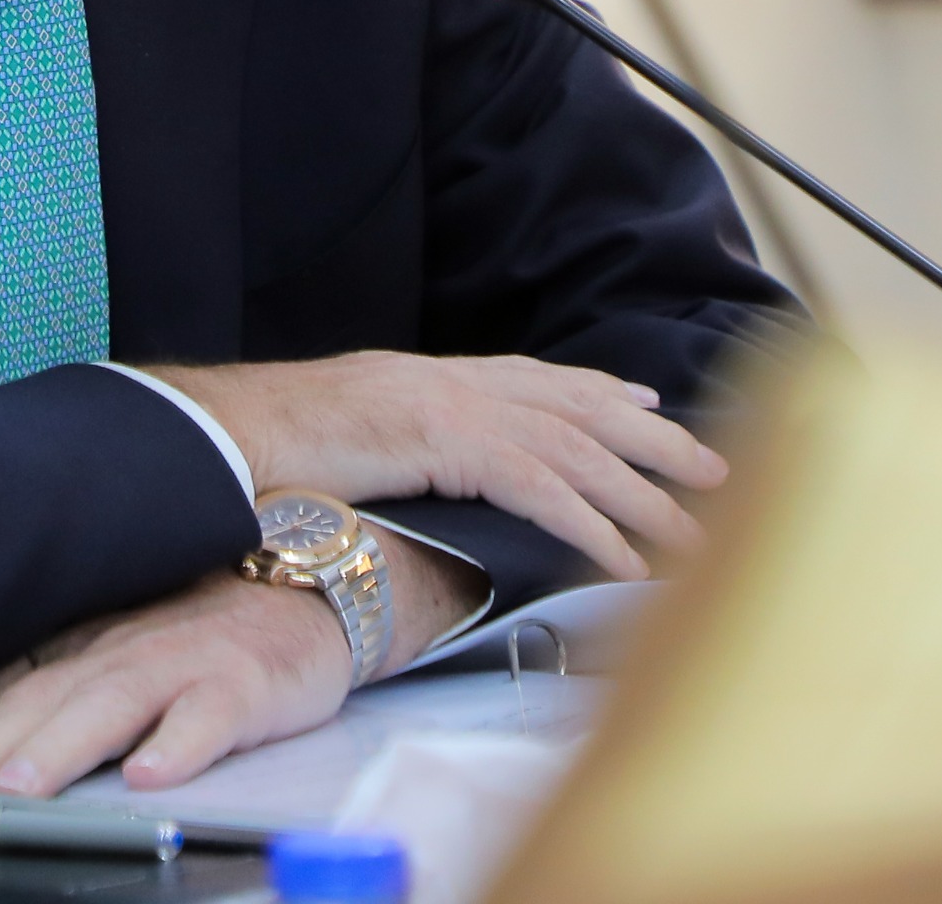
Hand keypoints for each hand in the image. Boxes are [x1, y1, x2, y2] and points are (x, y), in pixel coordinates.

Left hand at [0, 535, 481, 797]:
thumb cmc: (200, 618)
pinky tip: (155, 773)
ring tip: (17, 791)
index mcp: (79, 638)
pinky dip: (181, 739)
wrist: (311, 577)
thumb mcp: (111, 643)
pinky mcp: (247, 679)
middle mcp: (119, 642)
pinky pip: (212, 712)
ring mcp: (184, 657)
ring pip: (110, 701)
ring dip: (57, 748)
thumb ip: (44, 687)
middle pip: (38, 696)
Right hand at [145, 352, 724, 580]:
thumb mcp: (350, 443)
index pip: (531, 378)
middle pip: (574, 406)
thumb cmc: (271, 448)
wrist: (226, 433)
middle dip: (650, 439)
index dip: (596, 392)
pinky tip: (627, 562)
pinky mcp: (446, 441)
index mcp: (429, 378)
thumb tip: (425, 481)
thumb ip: (400, 452)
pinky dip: (591, 527)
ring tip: (696, 536)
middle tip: (714, 468)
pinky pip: (539, 488)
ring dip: (643, 496)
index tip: (646, 405)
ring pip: (574, 449)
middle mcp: (450, 381)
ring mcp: (450, 405)